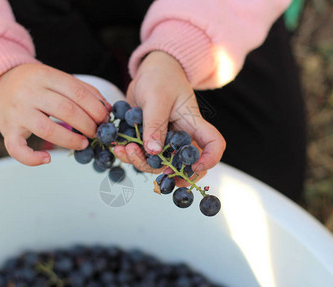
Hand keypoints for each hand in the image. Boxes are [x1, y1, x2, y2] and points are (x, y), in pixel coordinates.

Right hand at [0, 64, 110, 165]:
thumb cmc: (36, 84)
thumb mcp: (58, 78)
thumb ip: (84, 90)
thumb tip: (107, 109)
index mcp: (45, 76)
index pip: (77, 92)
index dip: (96, 108)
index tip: (105, 119)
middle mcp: (29, 93)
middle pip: (65, 110)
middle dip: (88, 125)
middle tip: (97, 133)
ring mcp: (17, 112)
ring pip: (47, 130)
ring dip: (70, 140)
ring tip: (83, 144)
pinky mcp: (7, 130)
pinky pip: (17, 149)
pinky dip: (32, 158)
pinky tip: (48, 159)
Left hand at [114, 51, 225, 185]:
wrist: (151, 71)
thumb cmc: (160, 78)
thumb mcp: (156, 97)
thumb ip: (155, 124)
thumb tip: (153, 151)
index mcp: (193, 124)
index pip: (213, 144)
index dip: (210, 159)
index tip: (193, 166)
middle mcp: (183, 137)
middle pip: (183, 165)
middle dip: (161, 170)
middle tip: (136, 155)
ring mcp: (167, 141)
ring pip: (160, 165)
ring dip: (140, 163)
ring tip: (123, 148)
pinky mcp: (152, 140)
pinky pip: (144, 157)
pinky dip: (131, 156)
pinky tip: (119, 147)